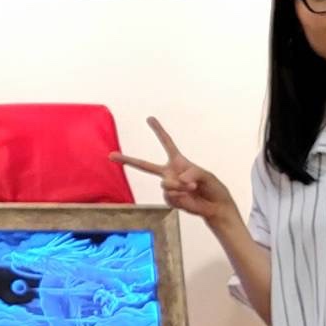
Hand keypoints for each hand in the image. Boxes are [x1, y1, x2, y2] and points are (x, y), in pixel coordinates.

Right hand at [111, 117, 237, 228]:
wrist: (215, 207)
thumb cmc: (212, 187)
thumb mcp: (205, 175)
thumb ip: (191, 173)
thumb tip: (177, 181)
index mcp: (178, 162)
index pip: (167, 143)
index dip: (159, 131)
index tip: (149, 118)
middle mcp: (169, 173)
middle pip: (144, 165)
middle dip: (127, 160)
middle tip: (110, 155)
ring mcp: (168, 187)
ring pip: (166, 184)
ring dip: (180, 186)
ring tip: (193, 188)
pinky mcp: (170, 199)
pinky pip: (170, 195)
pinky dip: (181, 195)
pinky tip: (188, 196)